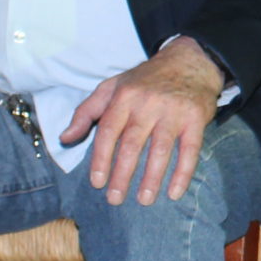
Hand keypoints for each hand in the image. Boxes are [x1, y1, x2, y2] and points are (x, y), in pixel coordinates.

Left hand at [60, 37, 224, 205]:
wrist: (189, 60)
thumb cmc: (146, 80)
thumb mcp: (112, 87)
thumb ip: (86, 112)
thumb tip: (66, 138)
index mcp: (123, 97)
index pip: (108, 131)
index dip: (101, 158)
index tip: (97, 182)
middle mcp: (147, 104)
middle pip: (132, 144)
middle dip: (122, 174)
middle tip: (115, 199)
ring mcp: (173, 111)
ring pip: (160, 149)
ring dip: (152, 178)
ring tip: (144, 200)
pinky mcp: (195, 118)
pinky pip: (190, 149)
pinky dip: (183, 172)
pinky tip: (175, 192)